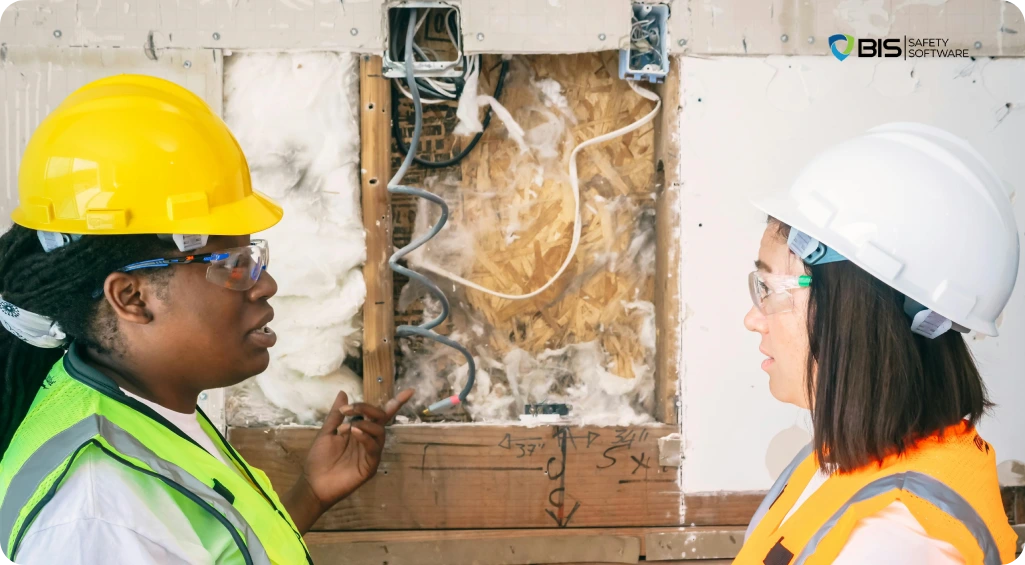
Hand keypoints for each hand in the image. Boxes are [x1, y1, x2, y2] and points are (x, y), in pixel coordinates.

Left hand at [283, 389, 412, 532]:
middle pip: (381, 419)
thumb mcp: (327, 432)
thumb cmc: (319, 459)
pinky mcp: (370, 465)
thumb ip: (336, 414)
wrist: (313, 483)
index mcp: (361, 430)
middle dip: (368, 409)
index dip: (395, 403)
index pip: (379, 415)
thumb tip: (343, 393)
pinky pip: (374, 448)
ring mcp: (371, 453)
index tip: (410, 391)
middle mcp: (369, 440)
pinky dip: (365, 437)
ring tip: (347, 427)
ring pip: (379, 432)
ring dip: (365, 424)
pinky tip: (353, 432)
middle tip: (349, 409)